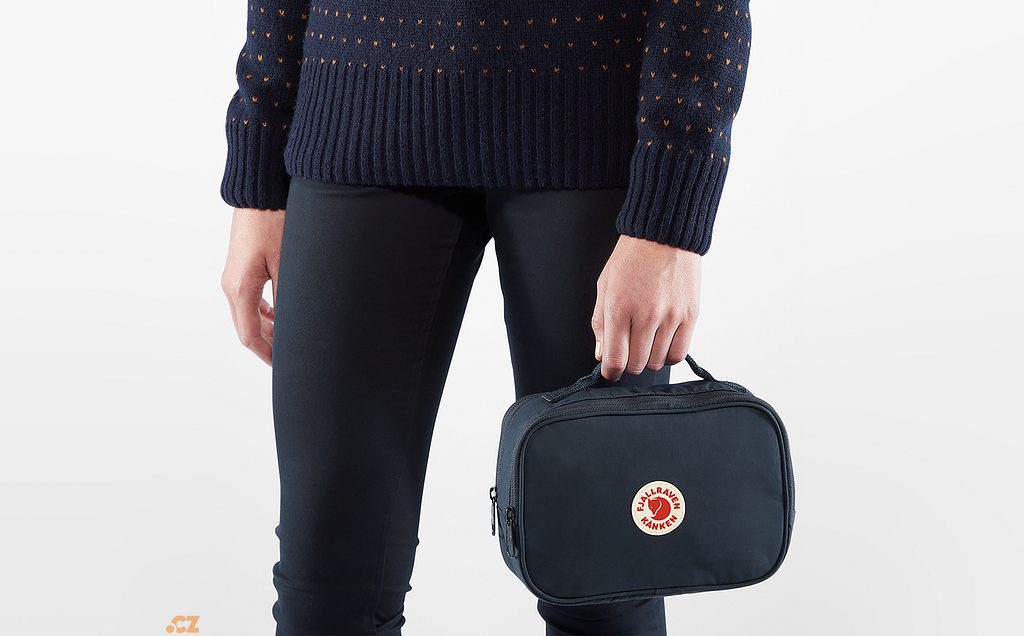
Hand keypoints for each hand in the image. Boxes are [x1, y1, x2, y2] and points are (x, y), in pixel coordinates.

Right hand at [221, 207, 284, 365]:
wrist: (259, 192)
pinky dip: (265, 311)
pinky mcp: (242, 267)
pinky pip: (250, 298)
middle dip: (270, 344)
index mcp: (240, 289)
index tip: (284, 366)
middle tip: (294, 355)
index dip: (267, 354)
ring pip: (249, 314)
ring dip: (268, 328)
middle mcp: (232, 286)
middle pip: (247, 328)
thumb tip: (296, 327)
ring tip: (291, 338)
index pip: (249, 336)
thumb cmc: (274, 222)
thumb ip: (289, 298)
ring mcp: (234, 277)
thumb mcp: (286, 264)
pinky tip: (282, 314)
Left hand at [591, 235, 700, 381]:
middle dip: (628, 364)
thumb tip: (601, 355)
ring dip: (648, 358)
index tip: (610, 371)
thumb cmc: (631, 258)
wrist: (664, 235)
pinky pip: (679, 352)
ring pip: (657, 361)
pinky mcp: (690, 315)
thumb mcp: (605, 286)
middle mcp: (646, 315)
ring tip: (645, 342)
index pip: (615, 359)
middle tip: (627, 351)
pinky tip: (662, 343)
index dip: (610, 372)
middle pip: (636, 364)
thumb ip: (600, 323)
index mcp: (619, 308)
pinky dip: (669, 354)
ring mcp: (670, 316)